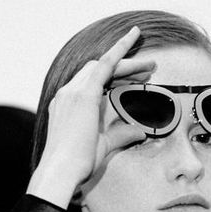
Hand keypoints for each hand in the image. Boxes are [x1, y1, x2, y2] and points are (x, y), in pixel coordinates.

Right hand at [27, 26, 155, 207]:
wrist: (60, 173)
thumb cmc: (76, 164)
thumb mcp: (102, 145)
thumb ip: (120, 135)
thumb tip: (139, 131)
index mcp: (68, 104)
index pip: (93, 81)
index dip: (115, 75)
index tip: (132, 74)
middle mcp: (68, 93)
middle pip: (99, 69)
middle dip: (125, 68)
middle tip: (148, 69)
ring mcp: (73, 92)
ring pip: (104, 66)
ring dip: (128, 63)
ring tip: (150, 65)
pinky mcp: (83, 94)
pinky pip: (105, 64)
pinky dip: (119, 49)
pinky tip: (132, 38)